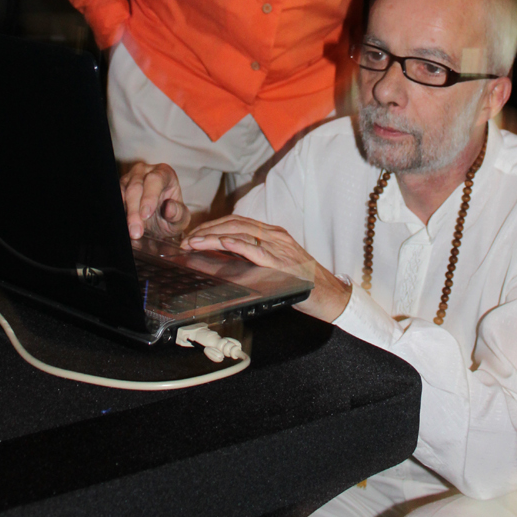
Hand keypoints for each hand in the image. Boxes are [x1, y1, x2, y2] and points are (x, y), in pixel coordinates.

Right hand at [119, 160, 189, 240]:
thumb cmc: (171, 216)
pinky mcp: (120, 188)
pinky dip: (121, 212)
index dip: (150, 197)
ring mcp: (130, 178)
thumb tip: (169, 208)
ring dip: (126, 213)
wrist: (159, 221)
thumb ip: (178, 213)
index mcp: (165, 173)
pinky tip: (126, 225)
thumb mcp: (180, 219)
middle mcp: (145, 171)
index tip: (146, 215)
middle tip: (136, 231)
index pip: (155, 179)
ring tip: (131, 232)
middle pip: (136, 186)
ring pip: (123, 191)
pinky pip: (116, 198)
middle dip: (135, 210)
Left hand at [181, 218, 351, 322]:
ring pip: (240, 233)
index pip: (237, 222)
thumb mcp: (275, 265)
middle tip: (186, 240)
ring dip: (213, 237)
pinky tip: (221, 242)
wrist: (330, 295)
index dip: (213, 226)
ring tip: (193, 242)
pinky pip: (255, 249)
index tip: (193, 234)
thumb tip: (225, 256)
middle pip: (234, 223)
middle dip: (207, 229)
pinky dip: (236, 243)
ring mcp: (279, 247)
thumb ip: (254, 258)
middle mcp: (275, 236)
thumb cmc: (303, 283)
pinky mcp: (281, 262)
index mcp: (273, 234)